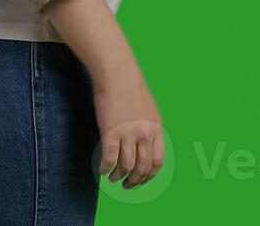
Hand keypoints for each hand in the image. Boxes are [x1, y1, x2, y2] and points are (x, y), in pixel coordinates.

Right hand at [93, 72, 164, 189]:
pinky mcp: (110, 132)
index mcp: (157, 129)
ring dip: (118, 177)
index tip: (141, 180)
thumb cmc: (131, 89)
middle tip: (126, 185)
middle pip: (143, 168)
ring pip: (126, 167)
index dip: (149, 176)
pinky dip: (105, 169)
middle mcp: (145, 133)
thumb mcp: (149, 110)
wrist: (118, 74)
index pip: (158, 162)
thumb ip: (149, 128)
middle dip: (134, 181)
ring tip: (112, 178)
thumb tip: (144, 146)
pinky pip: (109, 159)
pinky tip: (102, 170)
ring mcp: (128, 133)